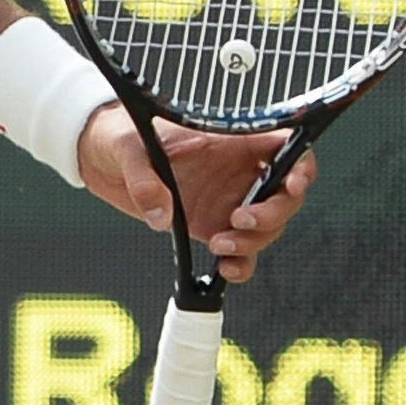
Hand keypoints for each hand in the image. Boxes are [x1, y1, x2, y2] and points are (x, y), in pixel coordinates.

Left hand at [78, 108, 314, 282]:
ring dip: (253, 243)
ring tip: (220, 245)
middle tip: (240, 221)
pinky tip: (225, 269)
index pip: (288, 148)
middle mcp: (239, 172)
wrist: (103, 158)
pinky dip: (242, 266)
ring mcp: (229, 202)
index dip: (302, 166)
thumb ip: (146, 178)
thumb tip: (162, 214)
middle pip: (285, 196)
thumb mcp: (130, 148)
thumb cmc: (124, 135)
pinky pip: (242, 253)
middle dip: (273, 214)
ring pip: (267, 229)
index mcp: (234, 140)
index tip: (293, 184)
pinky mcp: (212, 228)